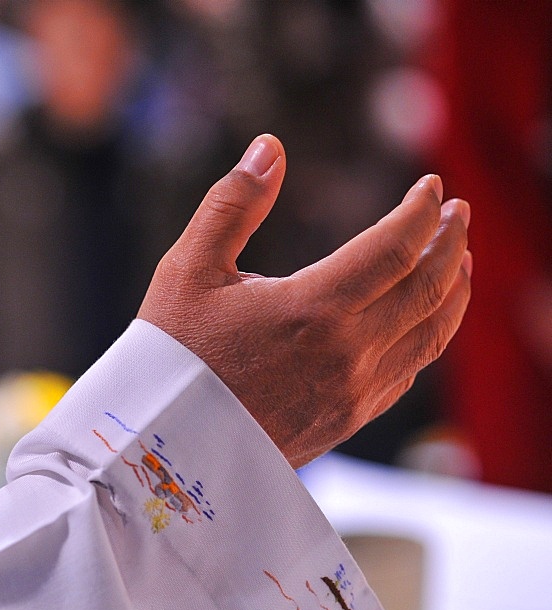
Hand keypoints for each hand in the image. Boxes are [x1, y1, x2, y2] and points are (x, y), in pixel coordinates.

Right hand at [138, 134, 471, 467]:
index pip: (393, 248)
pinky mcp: (346, 421)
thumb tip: (269, 147)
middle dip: (450, 243)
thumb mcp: (187, 269)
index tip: (430, 185)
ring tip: (460, 260)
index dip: (419, 211)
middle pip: (427, 289)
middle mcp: (346, 353)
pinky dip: (428, 336)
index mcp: (312, 309)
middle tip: (459, 212)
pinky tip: (422, 321)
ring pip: (430, 335)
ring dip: (454, 291)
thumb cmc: (171, 355)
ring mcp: (352, 393)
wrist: (163, 447)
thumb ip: (231, 204)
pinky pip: (407, 372)